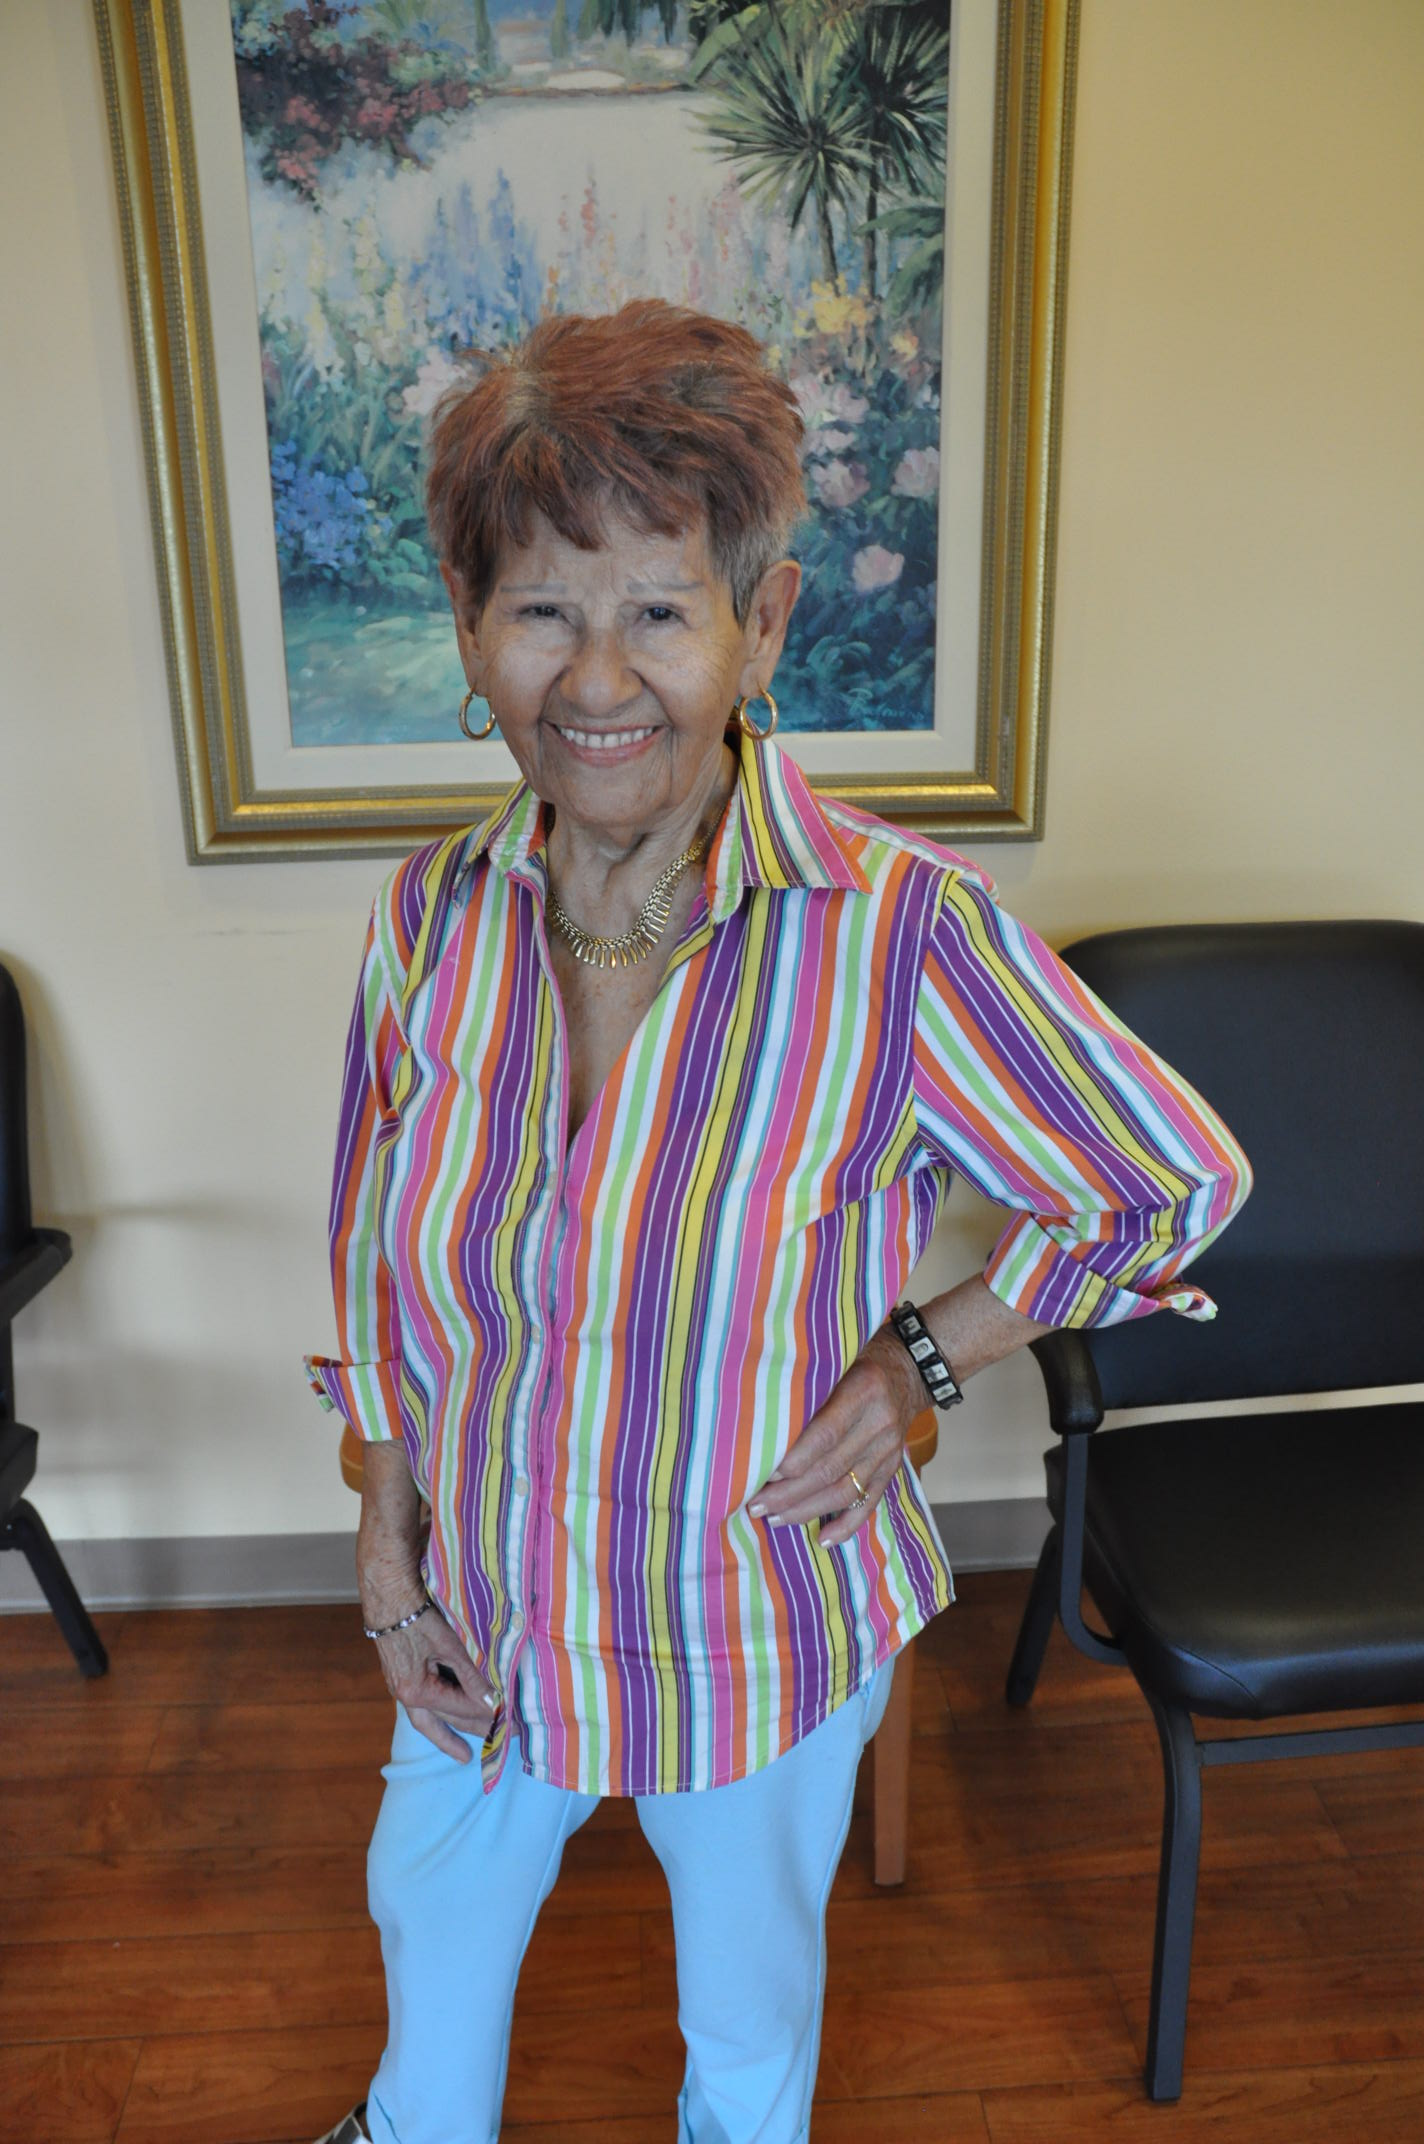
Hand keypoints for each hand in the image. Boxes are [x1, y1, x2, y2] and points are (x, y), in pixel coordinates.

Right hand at [369, 1597, 500, 1763]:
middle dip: (469, 1731)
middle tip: (494, 1743)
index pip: (459, 1708)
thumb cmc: (418, 1617)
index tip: (506, 1721)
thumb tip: (492, 1700)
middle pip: (442, 1721)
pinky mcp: (400, 1678)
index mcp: (417, 1691)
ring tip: (463, 1752)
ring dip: (446, 1735)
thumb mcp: (449, 1645)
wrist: (388, 1596)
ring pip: (426, 1721)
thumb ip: (470, 1675)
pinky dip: (435, 1716)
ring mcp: (400, 1688)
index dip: (484, 1714)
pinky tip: (445, 1719)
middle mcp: (405, 1696)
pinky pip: (420, 1706)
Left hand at [747, 1327, 923, 1548]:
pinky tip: (822, 1539)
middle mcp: (879, 1424)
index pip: (825, 1433)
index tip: (762, 1473)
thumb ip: (809, 1385)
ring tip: (774, 1519)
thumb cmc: (861, 1358)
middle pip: (830, 1469)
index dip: (793, 1459)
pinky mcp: (892, 1468)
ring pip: (845, 1491)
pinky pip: (870, 1502)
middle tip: (755, 1504)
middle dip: (788, 1493)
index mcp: (863, 1390)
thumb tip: (762, 1422)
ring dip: (807, 1510)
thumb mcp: (837, 1358)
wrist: (910, 1367)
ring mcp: (888, 1451)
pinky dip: (846, 1525)